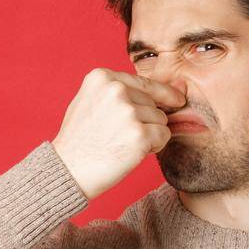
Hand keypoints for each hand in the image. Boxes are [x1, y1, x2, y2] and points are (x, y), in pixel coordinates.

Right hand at [51, 68, 187, 199]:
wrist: (68, 170)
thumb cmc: (80, 140)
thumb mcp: (92, 102)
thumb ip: (125, 91)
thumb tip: (180, 87)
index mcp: (102, 77)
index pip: (145, 82)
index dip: (163, 93)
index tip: (178, 100)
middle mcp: (116, 90)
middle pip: (154, 103)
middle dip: (146, 121)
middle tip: (120, 136)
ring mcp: (128, 111)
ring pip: (161, 119)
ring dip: (150, 134)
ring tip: (122, 144)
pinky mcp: (139, 134)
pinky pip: (164, 135)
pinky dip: (154, 146)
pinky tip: (133, 152)